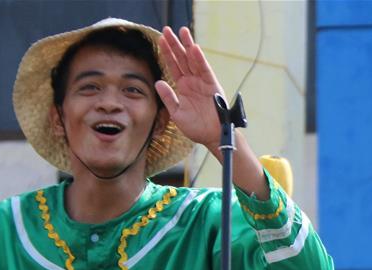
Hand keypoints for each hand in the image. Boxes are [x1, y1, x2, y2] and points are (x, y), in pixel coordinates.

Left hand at [155, 26, 224, 148]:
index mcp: (183, 87)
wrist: (212, 137)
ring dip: (188, 46)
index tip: (160, 40)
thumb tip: (158, 82)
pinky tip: (194, 49)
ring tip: (182, 32)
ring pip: (193, 61)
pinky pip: (205, 70)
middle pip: (182, 59)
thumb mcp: (176, 113)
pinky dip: (200, 59)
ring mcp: (202, 82)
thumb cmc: (196, 127)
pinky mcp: (212, 86)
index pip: (173, 66)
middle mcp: (192, 82)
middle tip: (167, 30)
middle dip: (175, 44)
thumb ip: (168, 97)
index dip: (166, 53)